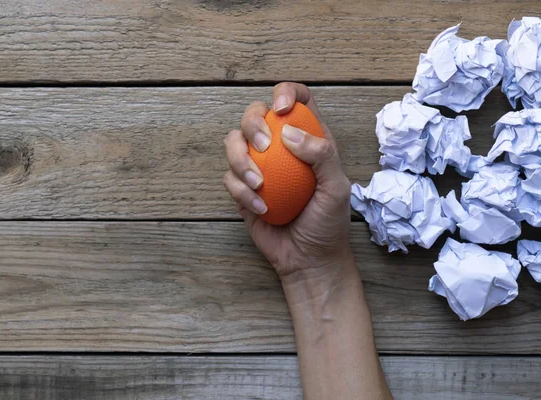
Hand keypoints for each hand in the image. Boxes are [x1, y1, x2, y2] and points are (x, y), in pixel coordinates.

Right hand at [223, 82, 353, 279]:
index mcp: (307, 138)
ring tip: (258, 184)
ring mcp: (258, 167)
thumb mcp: (336, 188)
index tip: (281, 109)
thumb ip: (320, 155)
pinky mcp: (241, 189)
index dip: (285, 92)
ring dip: (239, 158)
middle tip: (263, 145)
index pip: (296, 99)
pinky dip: (241, 192)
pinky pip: (229, 178)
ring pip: (232, 141)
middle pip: (254, 113)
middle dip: (252, 122)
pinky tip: (261, 209)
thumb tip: (287, 132)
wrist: (309, 259)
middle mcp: (279, 147)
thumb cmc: (328, 222)